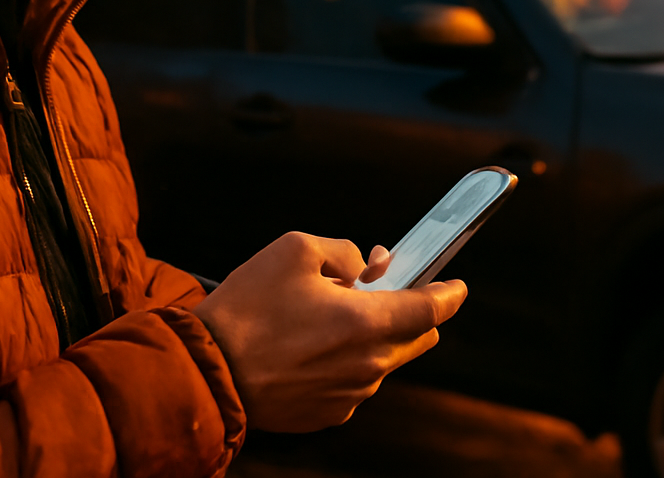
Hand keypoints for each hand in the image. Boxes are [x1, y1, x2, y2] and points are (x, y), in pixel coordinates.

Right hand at [191, 232, 466, 432]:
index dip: (450, 293)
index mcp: (366, 324)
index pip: (432, 310)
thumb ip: (344, 251)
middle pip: (416, 337)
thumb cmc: (247, 309)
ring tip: (322, 316)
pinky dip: (344, 361)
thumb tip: (368, 267)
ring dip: (370, 335)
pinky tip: (306, 346)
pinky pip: (354, 381)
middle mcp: (368, 367)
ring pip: (383, 359)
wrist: (207, 370)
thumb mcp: (294, 250)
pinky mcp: (329, 414)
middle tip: (373, 288)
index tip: (456, 285)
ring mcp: (350, 396)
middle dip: (408, 311)